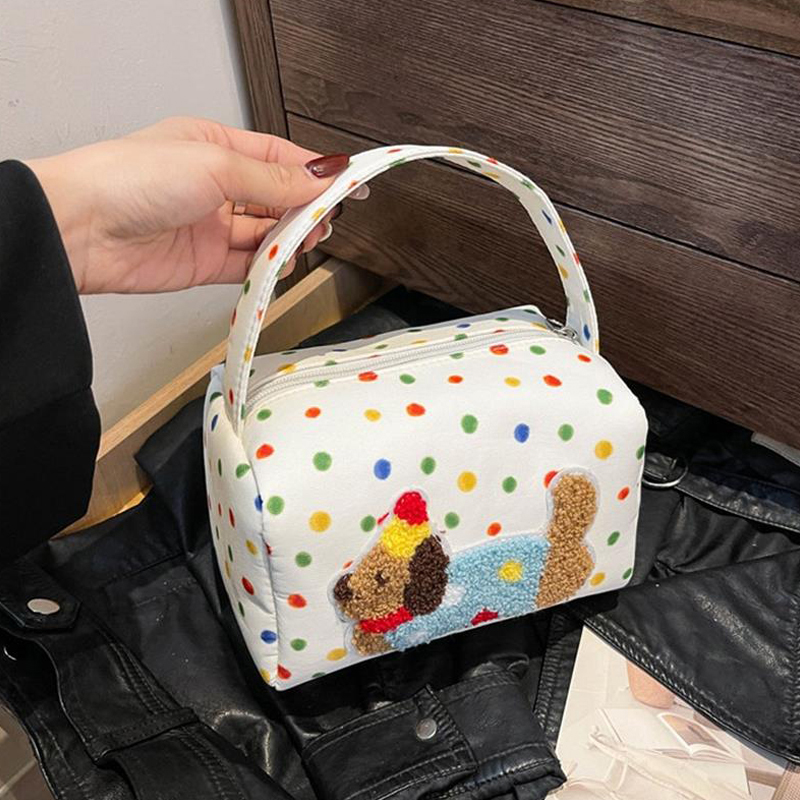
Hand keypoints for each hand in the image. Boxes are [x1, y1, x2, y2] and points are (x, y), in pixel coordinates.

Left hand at [25, 117, 362, 293]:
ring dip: (290, 239)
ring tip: (304, 242)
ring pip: (266, 233)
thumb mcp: (215, 166)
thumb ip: (272, 179)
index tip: (351, 184)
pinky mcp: (204, 263)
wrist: (81, 230)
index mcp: (215, 148)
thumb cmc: (132, 178)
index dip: (316, 172)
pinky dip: (268, 267)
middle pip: (277, 198)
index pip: (279, 158)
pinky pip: (248, 266)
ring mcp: (210, 227)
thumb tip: (320, 178)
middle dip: (305, 209)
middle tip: (325, 220)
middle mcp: (215, 186)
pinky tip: (280, 263)